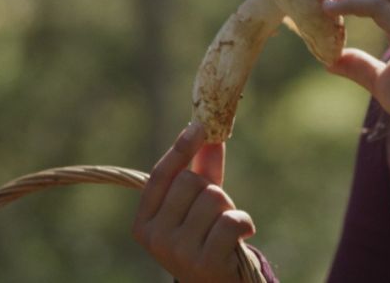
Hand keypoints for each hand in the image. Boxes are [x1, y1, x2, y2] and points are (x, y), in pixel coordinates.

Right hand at [132, 123, 255, 281]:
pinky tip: (242, 236)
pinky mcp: (205, 262)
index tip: (199, 126)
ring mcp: (177, 252)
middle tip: (216, 213)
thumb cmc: (207, 241)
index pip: (161, 175)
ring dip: (229, 207)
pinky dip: (244, 222)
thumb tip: (211, 135)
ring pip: (214, 197)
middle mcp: (155, 237)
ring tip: (226, 229)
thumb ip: (202, 171)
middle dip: (212, 189)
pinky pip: (231, 219)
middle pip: (191, 182)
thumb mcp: (199, 206)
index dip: (180, 148)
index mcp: (144, 222)